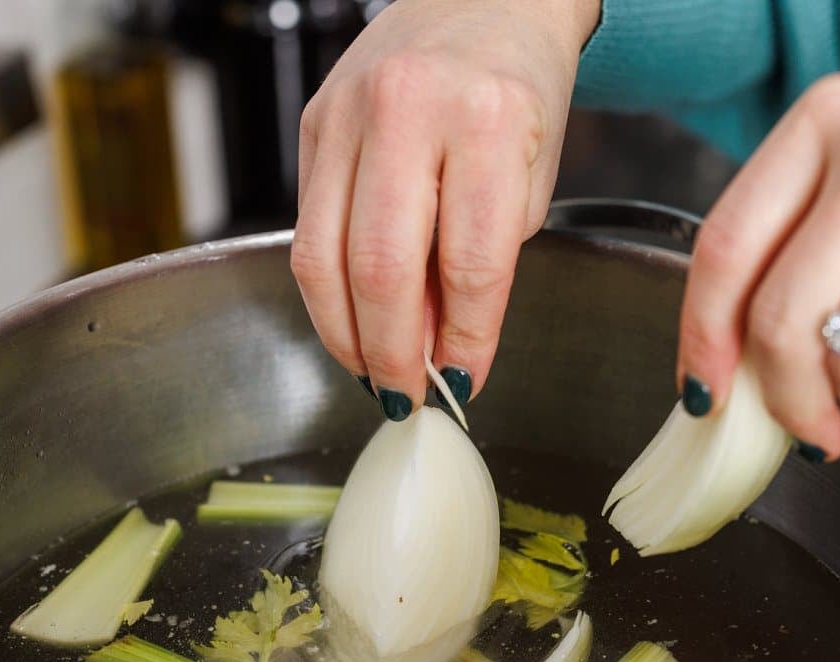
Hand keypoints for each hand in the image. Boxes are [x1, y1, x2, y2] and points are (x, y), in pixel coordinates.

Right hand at [292, 0, 598, 418]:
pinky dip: (326, 290)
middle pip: (382, 270)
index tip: (463, 383)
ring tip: (370, 369)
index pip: (471, 266)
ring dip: (344, 334)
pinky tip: (350, 317)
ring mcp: (348, 113)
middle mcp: (408, 111)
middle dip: (393, 354)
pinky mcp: (313, 122)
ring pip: (323, 258)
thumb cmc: (519, 87)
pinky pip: (306, 228)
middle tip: (404, 396)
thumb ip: (485, 262)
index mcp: (486, 121)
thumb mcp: (533, 175)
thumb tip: (434, 345)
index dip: (464, 342)